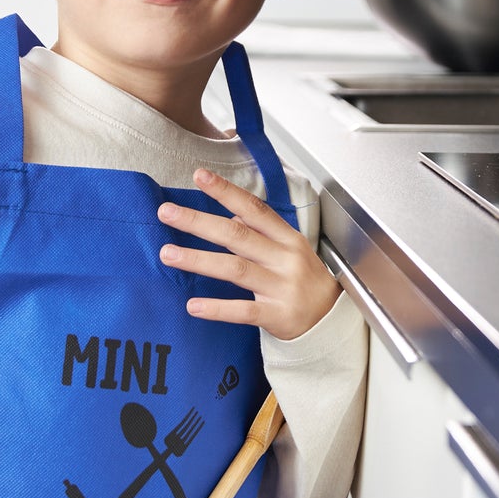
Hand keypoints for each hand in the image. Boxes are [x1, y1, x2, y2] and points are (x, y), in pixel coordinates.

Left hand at [157, 168, 339, 341]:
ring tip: (168, 254)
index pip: (254, 208)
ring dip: (199, 260)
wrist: (331, 321)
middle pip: (238, 235)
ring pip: (236, 269)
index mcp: (287, 238)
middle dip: (200, 222)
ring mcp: (281, 287)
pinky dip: (218, 308)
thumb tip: (232, 214)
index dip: (226, 191)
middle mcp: (284, 259)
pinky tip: (193, 306)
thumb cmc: (306, 281)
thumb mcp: (289, 249)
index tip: (200, 176)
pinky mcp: (277, 316)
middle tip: (167, 212)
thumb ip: (261, 232)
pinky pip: (244, 311)